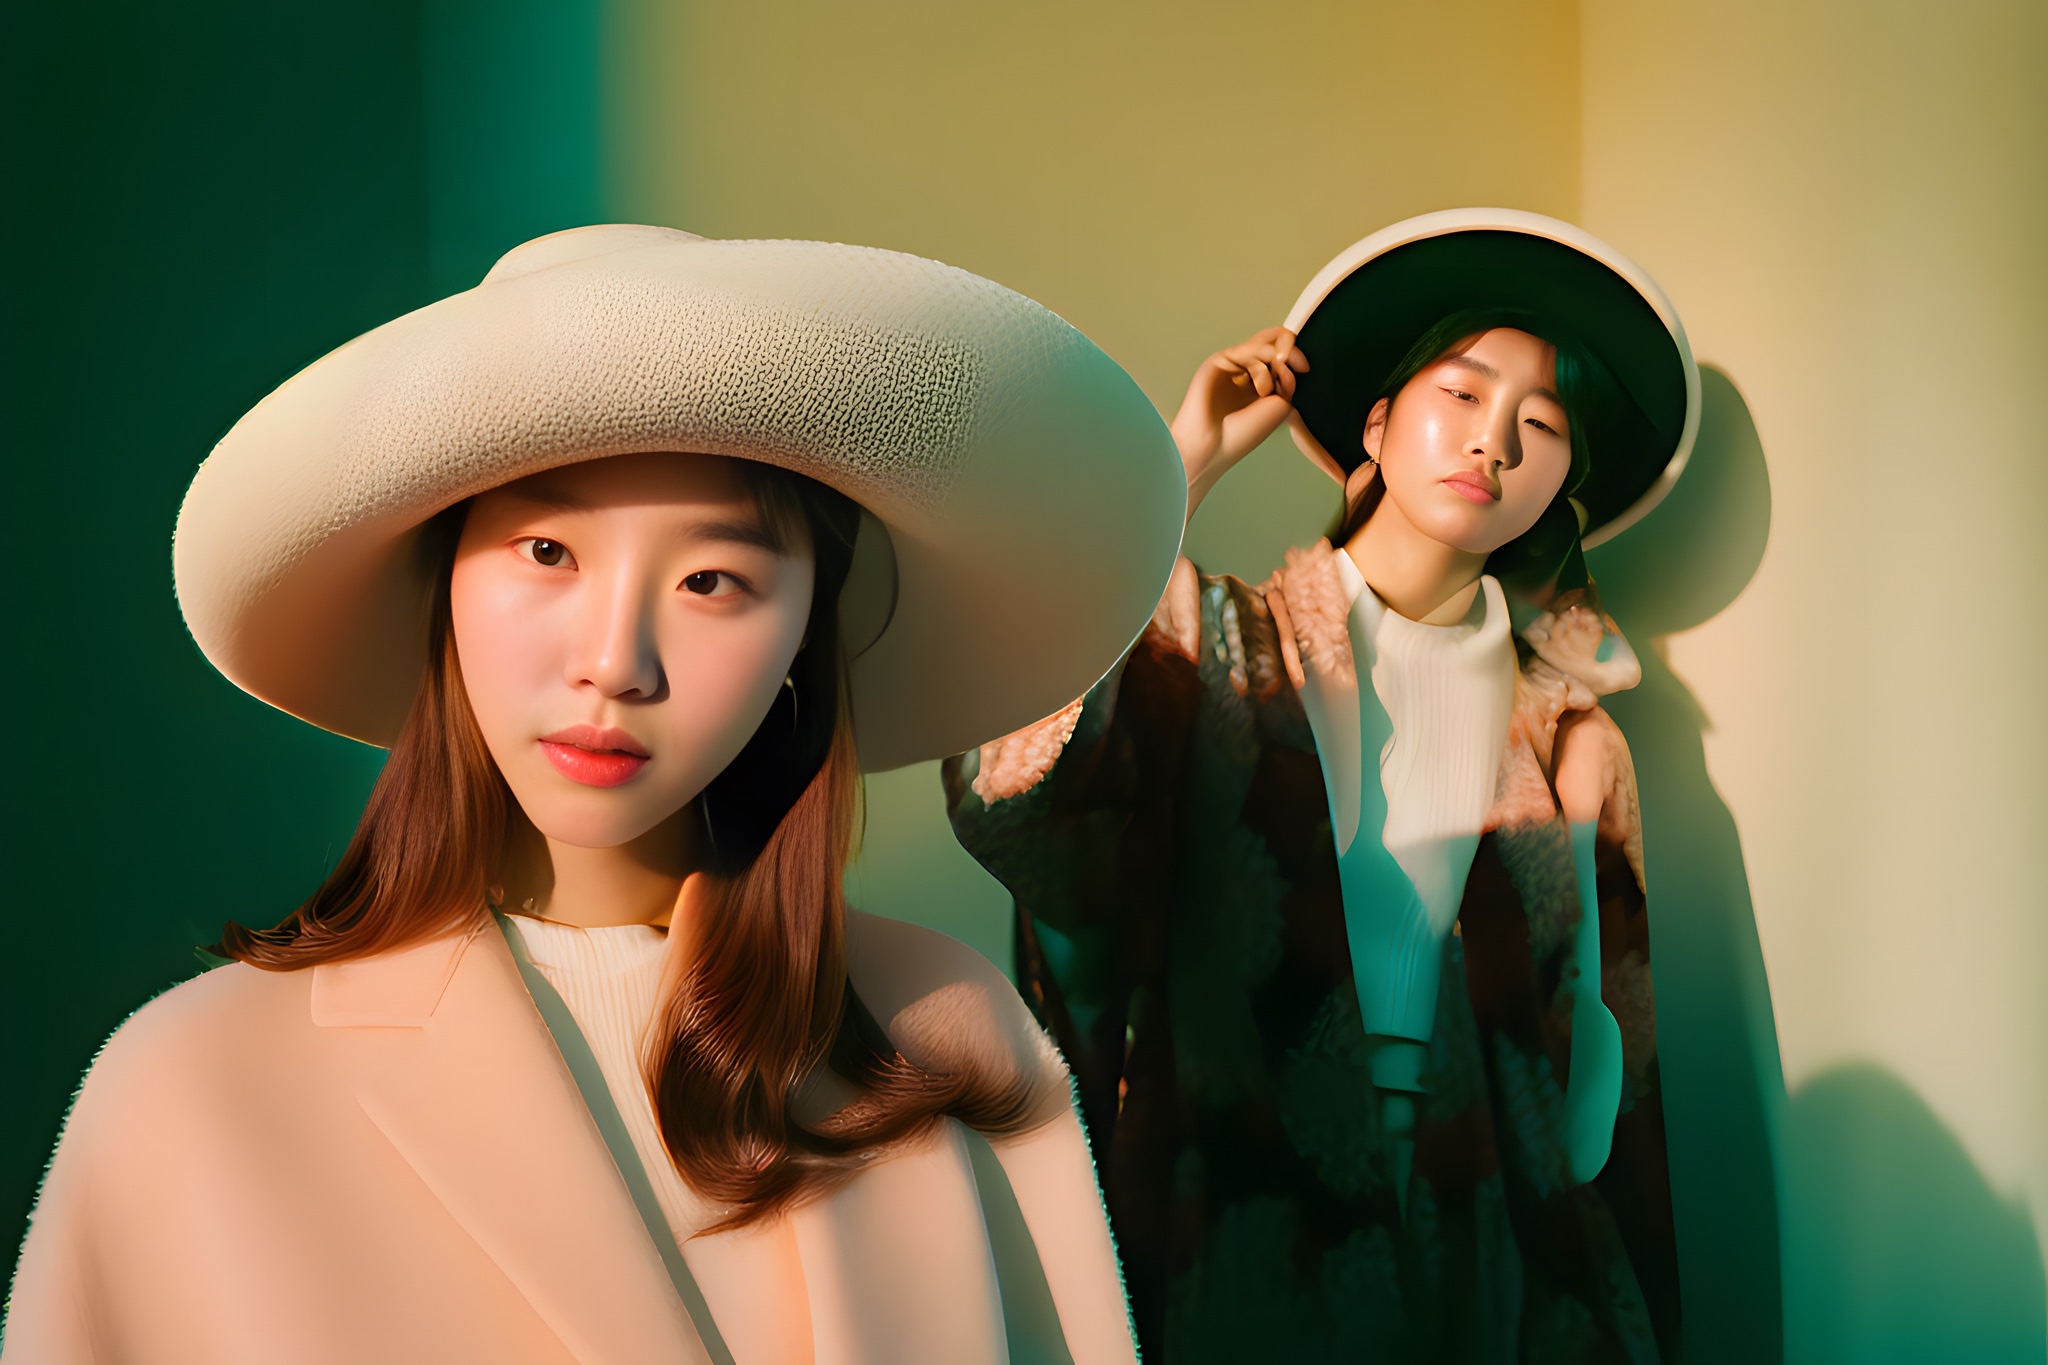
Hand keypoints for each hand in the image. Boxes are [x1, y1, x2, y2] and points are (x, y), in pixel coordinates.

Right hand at [1170, 326, 1309, 520]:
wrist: (1212, 446)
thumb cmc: (1243, 434)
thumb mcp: (1279, 405)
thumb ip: (1287, 378)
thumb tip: (1285, 357)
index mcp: (1264, 382)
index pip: (1285, 356)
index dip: (1297, 357)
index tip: (1305, 369)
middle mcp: (1249, 370)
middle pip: (1274, 340)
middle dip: (1291, 347)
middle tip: (1299, 364)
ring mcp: (1235, 364)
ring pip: (1264, 341)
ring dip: (1277, 359)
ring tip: (1271, 389)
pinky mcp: (1220, 360)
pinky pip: (1248, 349)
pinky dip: (1262, 368)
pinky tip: (1262, 389)